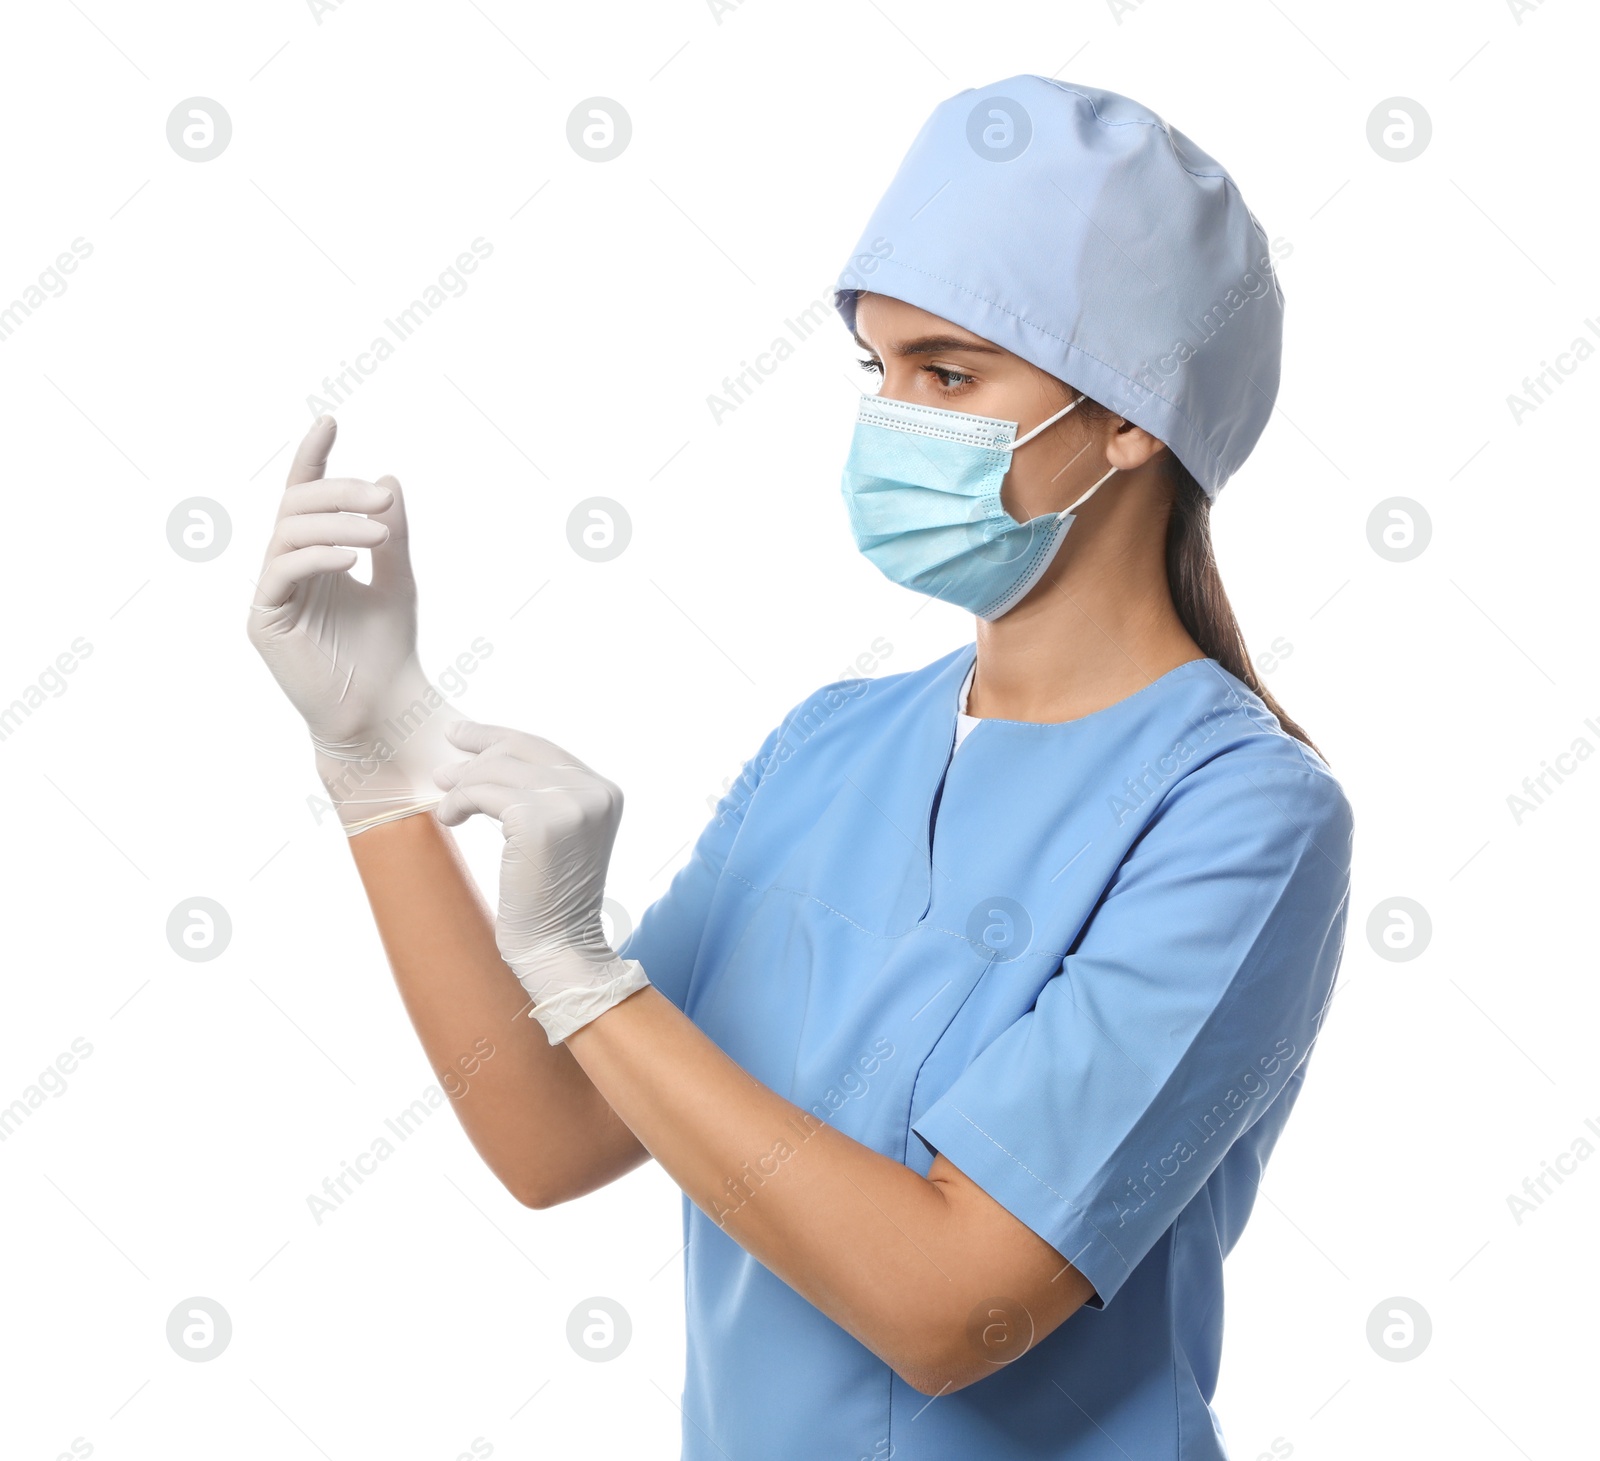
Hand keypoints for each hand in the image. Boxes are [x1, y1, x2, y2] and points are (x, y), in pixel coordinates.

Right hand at [245, 416, 450, 834]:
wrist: (382, 707)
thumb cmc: (388, 650)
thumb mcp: (398, 579)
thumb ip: (391, 533)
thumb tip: (388, 479)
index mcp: (314, 554)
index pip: (305, 496)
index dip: (313, 458)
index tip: (329, 420)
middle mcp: (286, 568)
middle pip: (297, 507)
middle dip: (339, 493)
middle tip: (383, 497)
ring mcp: (271, 593)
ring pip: (289, 533)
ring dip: (336, 522)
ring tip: (379, 530)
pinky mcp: (265, 621)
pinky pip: (283, 572)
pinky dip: (319, 556)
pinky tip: (355, 556)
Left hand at [433, 720, 649, 1043]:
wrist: (559, 948)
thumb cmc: (549, 899)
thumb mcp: (557, 835)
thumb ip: (540, 794)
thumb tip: (484, 756)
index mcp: (605, 792)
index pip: (544, 747)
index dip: (498, 736)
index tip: (461, 734)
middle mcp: (594, 792)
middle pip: (520, 750)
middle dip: (476, 755)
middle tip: (443, 772)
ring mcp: (570, 805)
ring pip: (498, 770)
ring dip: (463, 785)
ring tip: (446, 804)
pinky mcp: (538, 822)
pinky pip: (483, 793)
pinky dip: (459, 802)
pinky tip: (449, 818)